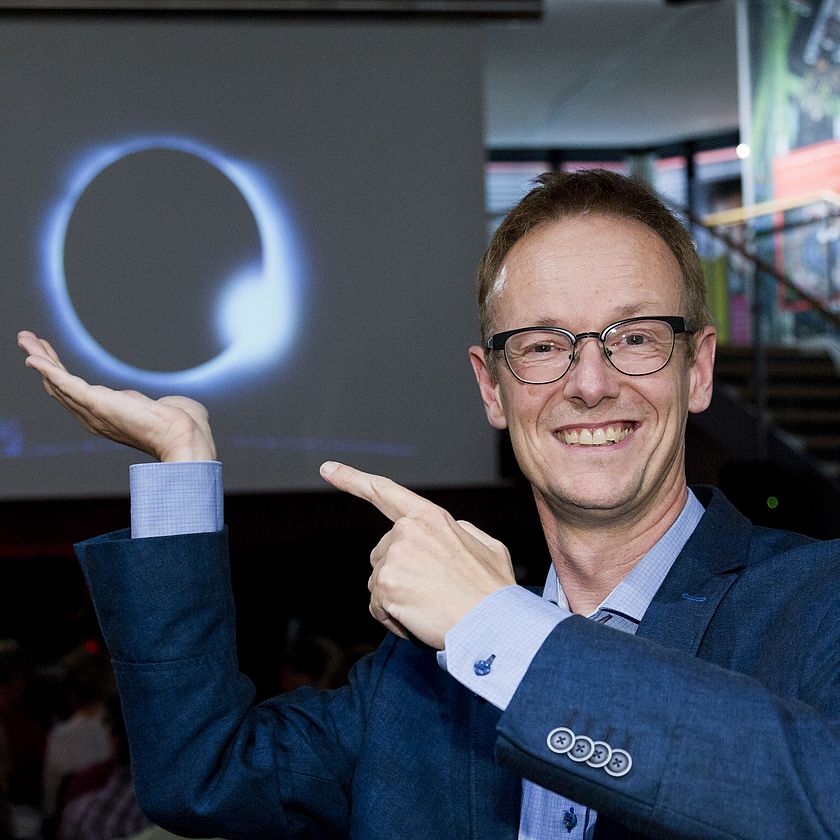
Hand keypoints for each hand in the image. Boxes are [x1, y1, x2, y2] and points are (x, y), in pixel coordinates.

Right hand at [17, 331, 216, 461]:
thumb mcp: (164, 409)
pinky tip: (34, 356)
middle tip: (27, 339)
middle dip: (44, 361)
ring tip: (25, 338)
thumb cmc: (184, 426)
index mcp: (108, 418)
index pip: (76, 394)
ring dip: (41, 358)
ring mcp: (94, 412)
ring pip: (58, 382)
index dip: (60, 374)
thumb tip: (166, 403)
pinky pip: (66, 383)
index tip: (50, 354)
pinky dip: (48, 369)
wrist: (184, 436)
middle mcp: (94, 418)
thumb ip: (158, 406)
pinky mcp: (97, 403)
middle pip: (60, 387)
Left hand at [319, 461, 514, 648]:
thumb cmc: (494, 591)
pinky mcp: (385, 585)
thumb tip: (448, 533)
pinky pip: (379, 609)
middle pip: (382, 556)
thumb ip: (462, 533)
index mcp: (430, 517)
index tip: (326, 469)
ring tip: (433, 608)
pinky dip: (396, 620)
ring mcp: (394, 557)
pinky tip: (422, 620)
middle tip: (434, 594)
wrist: (494, 623)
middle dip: (399, 577)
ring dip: (399, 601)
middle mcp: (407, 531)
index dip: (352, 479)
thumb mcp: (488, 547)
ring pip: (379, 585)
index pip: (385, 493)